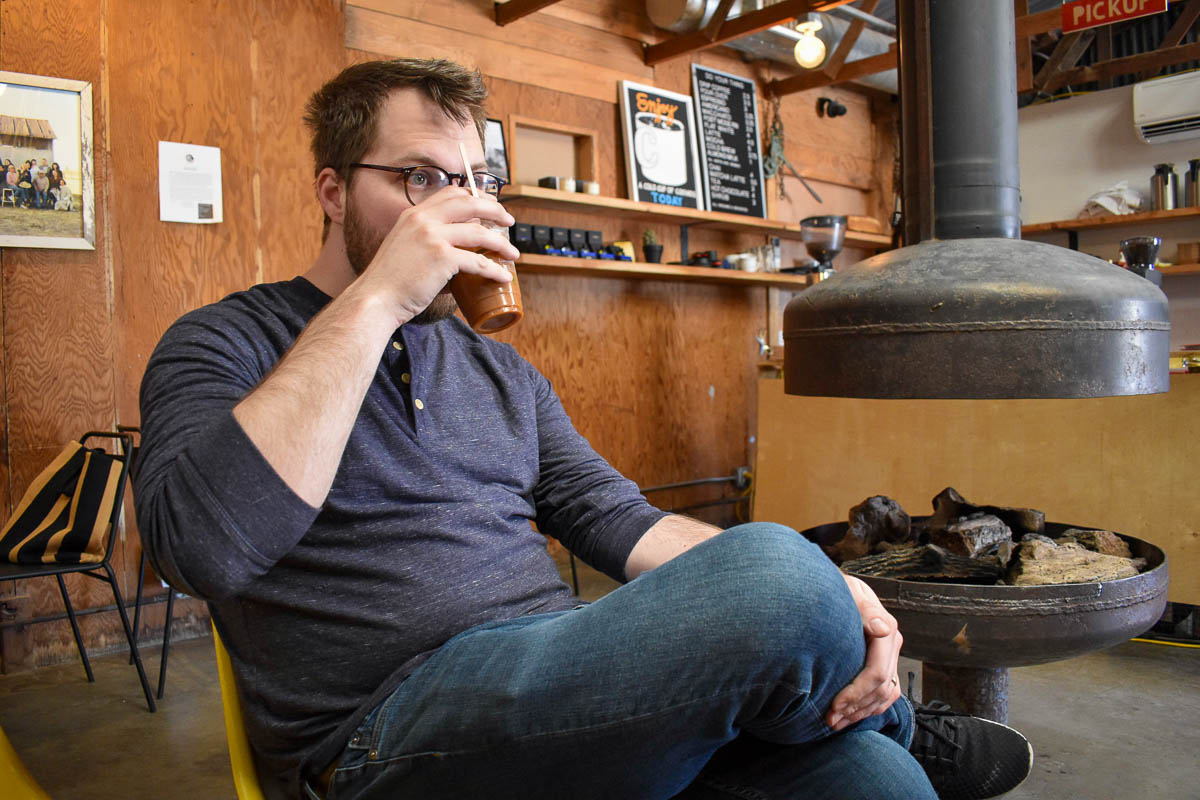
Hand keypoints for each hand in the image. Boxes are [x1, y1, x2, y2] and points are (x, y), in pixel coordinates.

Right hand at [355, 187, 518, 323]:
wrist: (375, 298)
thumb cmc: (389, 281)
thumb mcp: (404, 248)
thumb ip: (426, 244)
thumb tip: (457, 261)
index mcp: (413, 214)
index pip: (450, 193)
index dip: (474, 196)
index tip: (489, 205)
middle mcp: (423, 219)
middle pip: (469, 204)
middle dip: (495, 210)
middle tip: (509, 221)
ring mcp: (433, 236)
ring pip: (479, 232)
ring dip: (501, 243)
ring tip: (513, 253)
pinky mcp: (442, 257)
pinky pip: (478, 261)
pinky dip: (494, 270)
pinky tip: (504, 276)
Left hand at [826, 573, 902, 730]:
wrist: (836, 587)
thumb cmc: (837, 588)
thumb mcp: (848, 590)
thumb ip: (865, 609)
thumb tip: (883, 629)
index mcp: (886, 628)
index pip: (877, 672)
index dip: (856, 693)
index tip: (834, 705)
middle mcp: (892, 644)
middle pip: (881, 688)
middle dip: (855, 708)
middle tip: (830, 720)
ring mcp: (889, 656)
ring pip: (885, 695)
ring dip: (861, 713)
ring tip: (836, 723)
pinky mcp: (884, 664)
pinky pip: (885, 694)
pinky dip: (869, 709)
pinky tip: (849, 716)